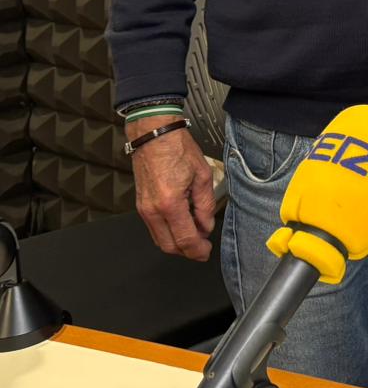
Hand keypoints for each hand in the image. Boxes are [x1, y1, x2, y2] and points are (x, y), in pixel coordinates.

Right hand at [129, 118, 215, 260]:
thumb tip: (205, 226)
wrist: (154, 135)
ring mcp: (143, 209)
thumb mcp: (202, 175)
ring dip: (177, 244)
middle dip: (187, 252)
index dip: (197, 250)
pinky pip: (154, 228)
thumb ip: (205, 205)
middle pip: (168, 246)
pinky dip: (168, 233)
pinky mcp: (140, 205)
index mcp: (170, 203)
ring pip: (159, 239)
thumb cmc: (177, 149)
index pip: (184, 239)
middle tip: (202, 248)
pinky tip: (182, 225)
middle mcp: (152, 210)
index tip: (206, 252)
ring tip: (195, 236)